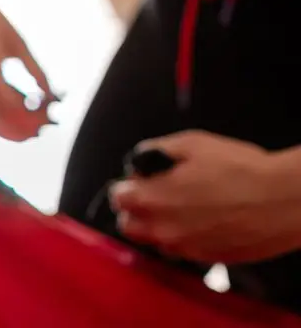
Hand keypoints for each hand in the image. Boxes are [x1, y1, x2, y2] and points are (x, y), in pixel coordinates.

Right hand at [0, 0, 53, 140]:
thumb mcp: (18, 43)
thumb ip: (35, 71)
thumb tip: (52, 97)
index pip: (11, 104)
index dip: (32, 115)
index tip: (52, 115)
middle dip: (22, 130)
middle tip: (44, 128)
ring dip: (12, 128)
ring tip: (35, 126)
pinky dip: (3, 118)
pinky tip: (21, 114)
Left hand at [110, 130, 300, 263]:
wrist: (284, 199)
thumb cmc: (239, 168)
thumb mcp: (191, 143)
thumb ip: (155, 150)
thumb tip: (140, 160)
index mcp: (152, 199)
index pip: (117, 197)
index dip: (126, 184)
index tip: (137, 179)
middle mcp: (162, 229)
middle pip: (128, 225)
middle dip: (134, 208)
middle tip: (153, 193)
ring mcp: (184, 248)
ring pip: (153, 240)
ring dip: (156, 225)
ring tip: (179, 206)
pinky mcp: (205, 259)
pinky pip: (180, 250)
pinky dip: (181, 236)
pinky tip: (199, 219)